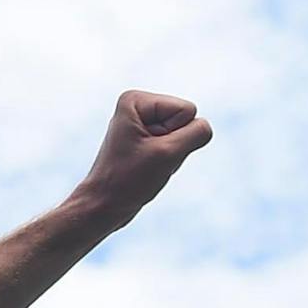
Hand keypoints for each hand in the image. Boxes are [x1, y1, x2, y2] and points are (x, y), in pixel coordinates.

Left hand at [72, 89, 212, 225]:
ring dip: (172, 156)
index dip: (173, 137)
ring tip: (147, 166)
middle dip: (173, 147)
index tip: (147, 152)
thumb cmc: (128, 181)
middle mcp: (139, 106)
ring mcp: (144, 123)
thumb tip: (204, 127)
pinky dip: (169, 162)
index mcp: (136, 100)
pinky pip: (178, 146)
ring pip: (184, 136)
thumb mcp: (169, 154)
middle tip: (148, 161)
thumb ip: (197, 133)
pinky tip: (149, 169)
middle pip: (186, 121)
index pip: (187, 110)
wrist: (103, 207)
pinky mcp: (149, 139)